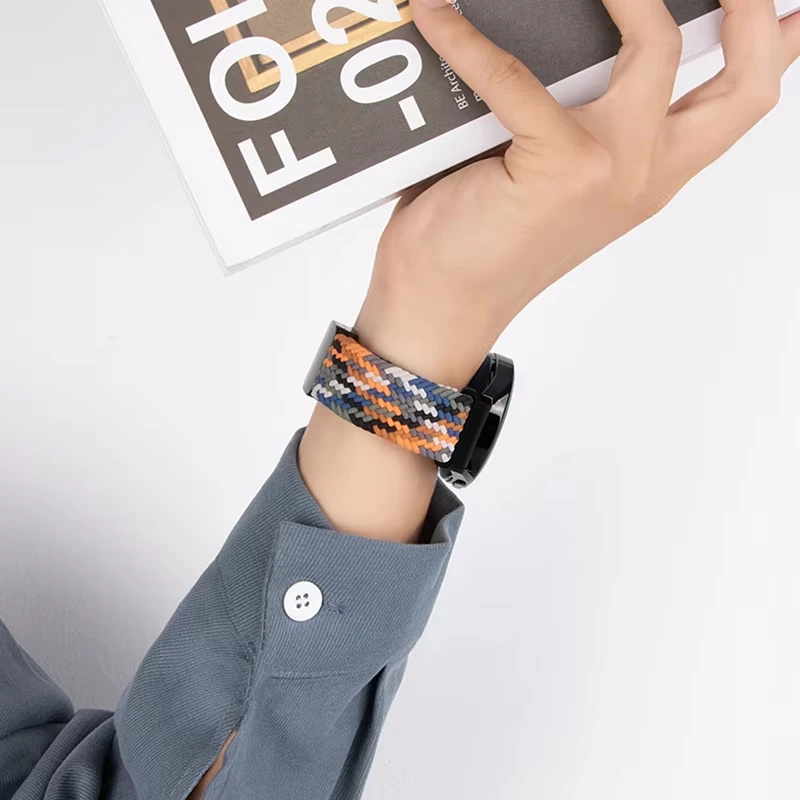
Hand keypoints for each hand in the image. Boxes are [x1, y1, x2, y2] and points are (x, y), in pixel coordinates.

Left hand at [356, 0, 799, 387]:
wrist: (440, 307)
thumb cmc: (483, 244)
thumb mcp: (552, 172)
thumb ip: (579, 112)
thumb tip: (557, 40)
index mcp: (650, 174)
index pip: (736, 104)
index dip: (777, 43)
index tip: (786, 9)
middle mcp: (645, 173)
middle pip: (743, 82)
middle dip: (752, 7)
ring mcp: (611, 168)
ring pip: (658, 46)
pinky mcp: (558, 165)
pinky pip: (512, 74)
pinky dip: (464, 38)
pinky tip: (432, 15)